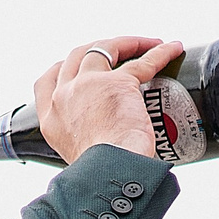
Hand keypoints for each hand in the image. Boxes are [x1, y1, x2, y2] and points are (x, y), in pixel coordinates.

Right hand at [34, 37, 185, 163]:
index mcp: (51, 118)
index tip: (78, 64)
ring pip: (105, 49)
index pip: (46, 81)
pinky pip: (142, 62)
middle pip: (77, 56)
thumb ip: (85, 142)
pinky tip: (171, 49)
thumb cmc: (100, 175)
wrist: (109, 174)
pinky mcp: (118, 83)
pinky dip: (160, 53)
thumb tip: (105, 145)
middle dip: (97, 48)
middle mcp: (63, 97)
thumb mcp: (79, 157)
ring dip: (127, 43)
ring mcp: (88, 85)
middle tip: (120, 51)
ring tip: (149, 44)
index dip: (62, 67)